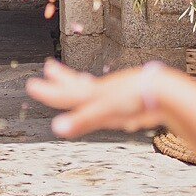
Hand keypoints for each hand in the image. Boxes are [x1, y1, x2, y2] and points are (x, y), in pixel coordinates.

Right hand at [25, 59, 168, 136]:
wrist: (163, 93)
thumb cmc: (134, 98)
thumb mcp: (103, 111)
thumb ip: (81, 120)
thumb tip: (57, 128)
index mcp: (92, 94)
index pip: (64, 93)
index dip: (48, 92)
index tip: (32, 85)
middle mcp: (101, 92)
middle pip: (77, 84)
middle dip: (62, 78)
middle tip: (49, 67)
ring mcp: (115, 95)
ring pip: (94, 89)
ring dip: (82, 84)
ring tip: (77, 80)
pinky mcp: (128, 101)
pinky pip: (111, 100)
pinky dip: (105, 99)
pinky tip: (110, 104)